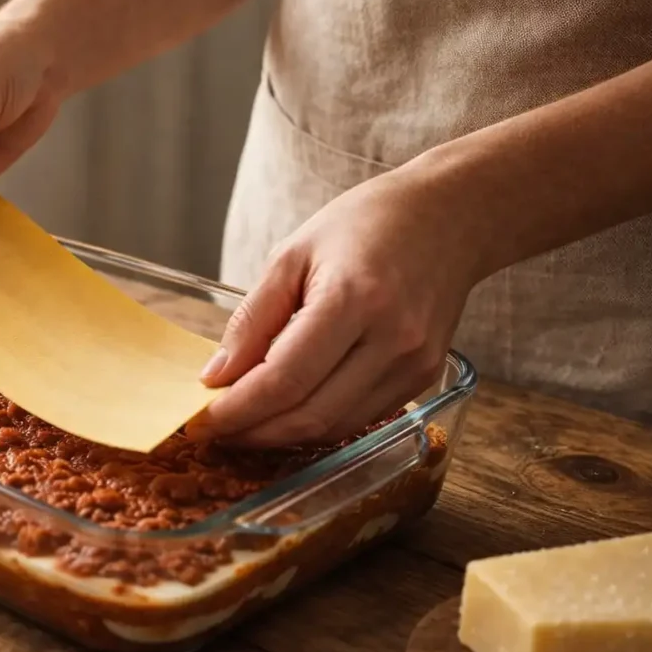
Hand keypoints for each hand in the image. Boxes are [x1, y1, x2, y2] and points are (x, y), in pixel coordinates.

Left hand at [189, 169, 485, 447]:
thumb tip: (217, 376)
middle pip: (309, 414)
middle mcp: (391, 339)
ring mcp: (413, 364)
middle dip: (253, 432)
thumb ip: (253, 319)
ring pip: (334, 427)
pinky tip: (287, 412)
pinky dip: (316, 423)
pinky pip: (359, 419)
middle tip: (215, 430)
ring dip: (282, 435)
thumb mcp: (293, 254)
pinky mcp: (423, 377)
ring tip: (244, 424)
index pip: (284, 378)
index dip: (237, 410)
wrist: (451, 216)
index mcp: (353, 298)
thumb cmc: (367, 224)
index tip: (201, 420)